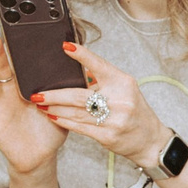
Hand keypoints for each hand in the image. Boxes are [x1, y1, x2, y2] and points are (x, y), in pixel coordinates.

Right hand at [0, 34, 64, 174]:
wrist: (40, 157)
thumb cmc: (50, 130)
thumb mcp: (64, 107)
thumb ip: (71, 91)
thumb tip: (90, 74)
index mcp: (27, 86)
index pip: (21, 63)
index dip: (18, 49)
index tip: (16, 31)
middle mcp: (11, 92)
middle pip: (3, 69)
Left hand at [40, 44, 165, 167]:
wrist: (150, 140)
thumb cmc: (134, 111)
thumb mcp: (124, 89)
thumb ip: (102, 79)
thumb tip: (79, 67)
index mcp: (123, 83)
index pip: (99, 65)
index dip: (82, 55)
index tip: (65, 46)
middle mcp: (119, 100)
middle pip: (80, 95)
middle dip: (55, 95)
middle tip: (37, 93)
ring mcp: (114, 120)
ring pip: (76, 113)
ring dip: (55, 108)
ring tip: (40, 104)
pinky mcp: (107, 136)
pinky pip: (80, 127)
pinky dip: (64, 121)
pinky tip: (53, 116)